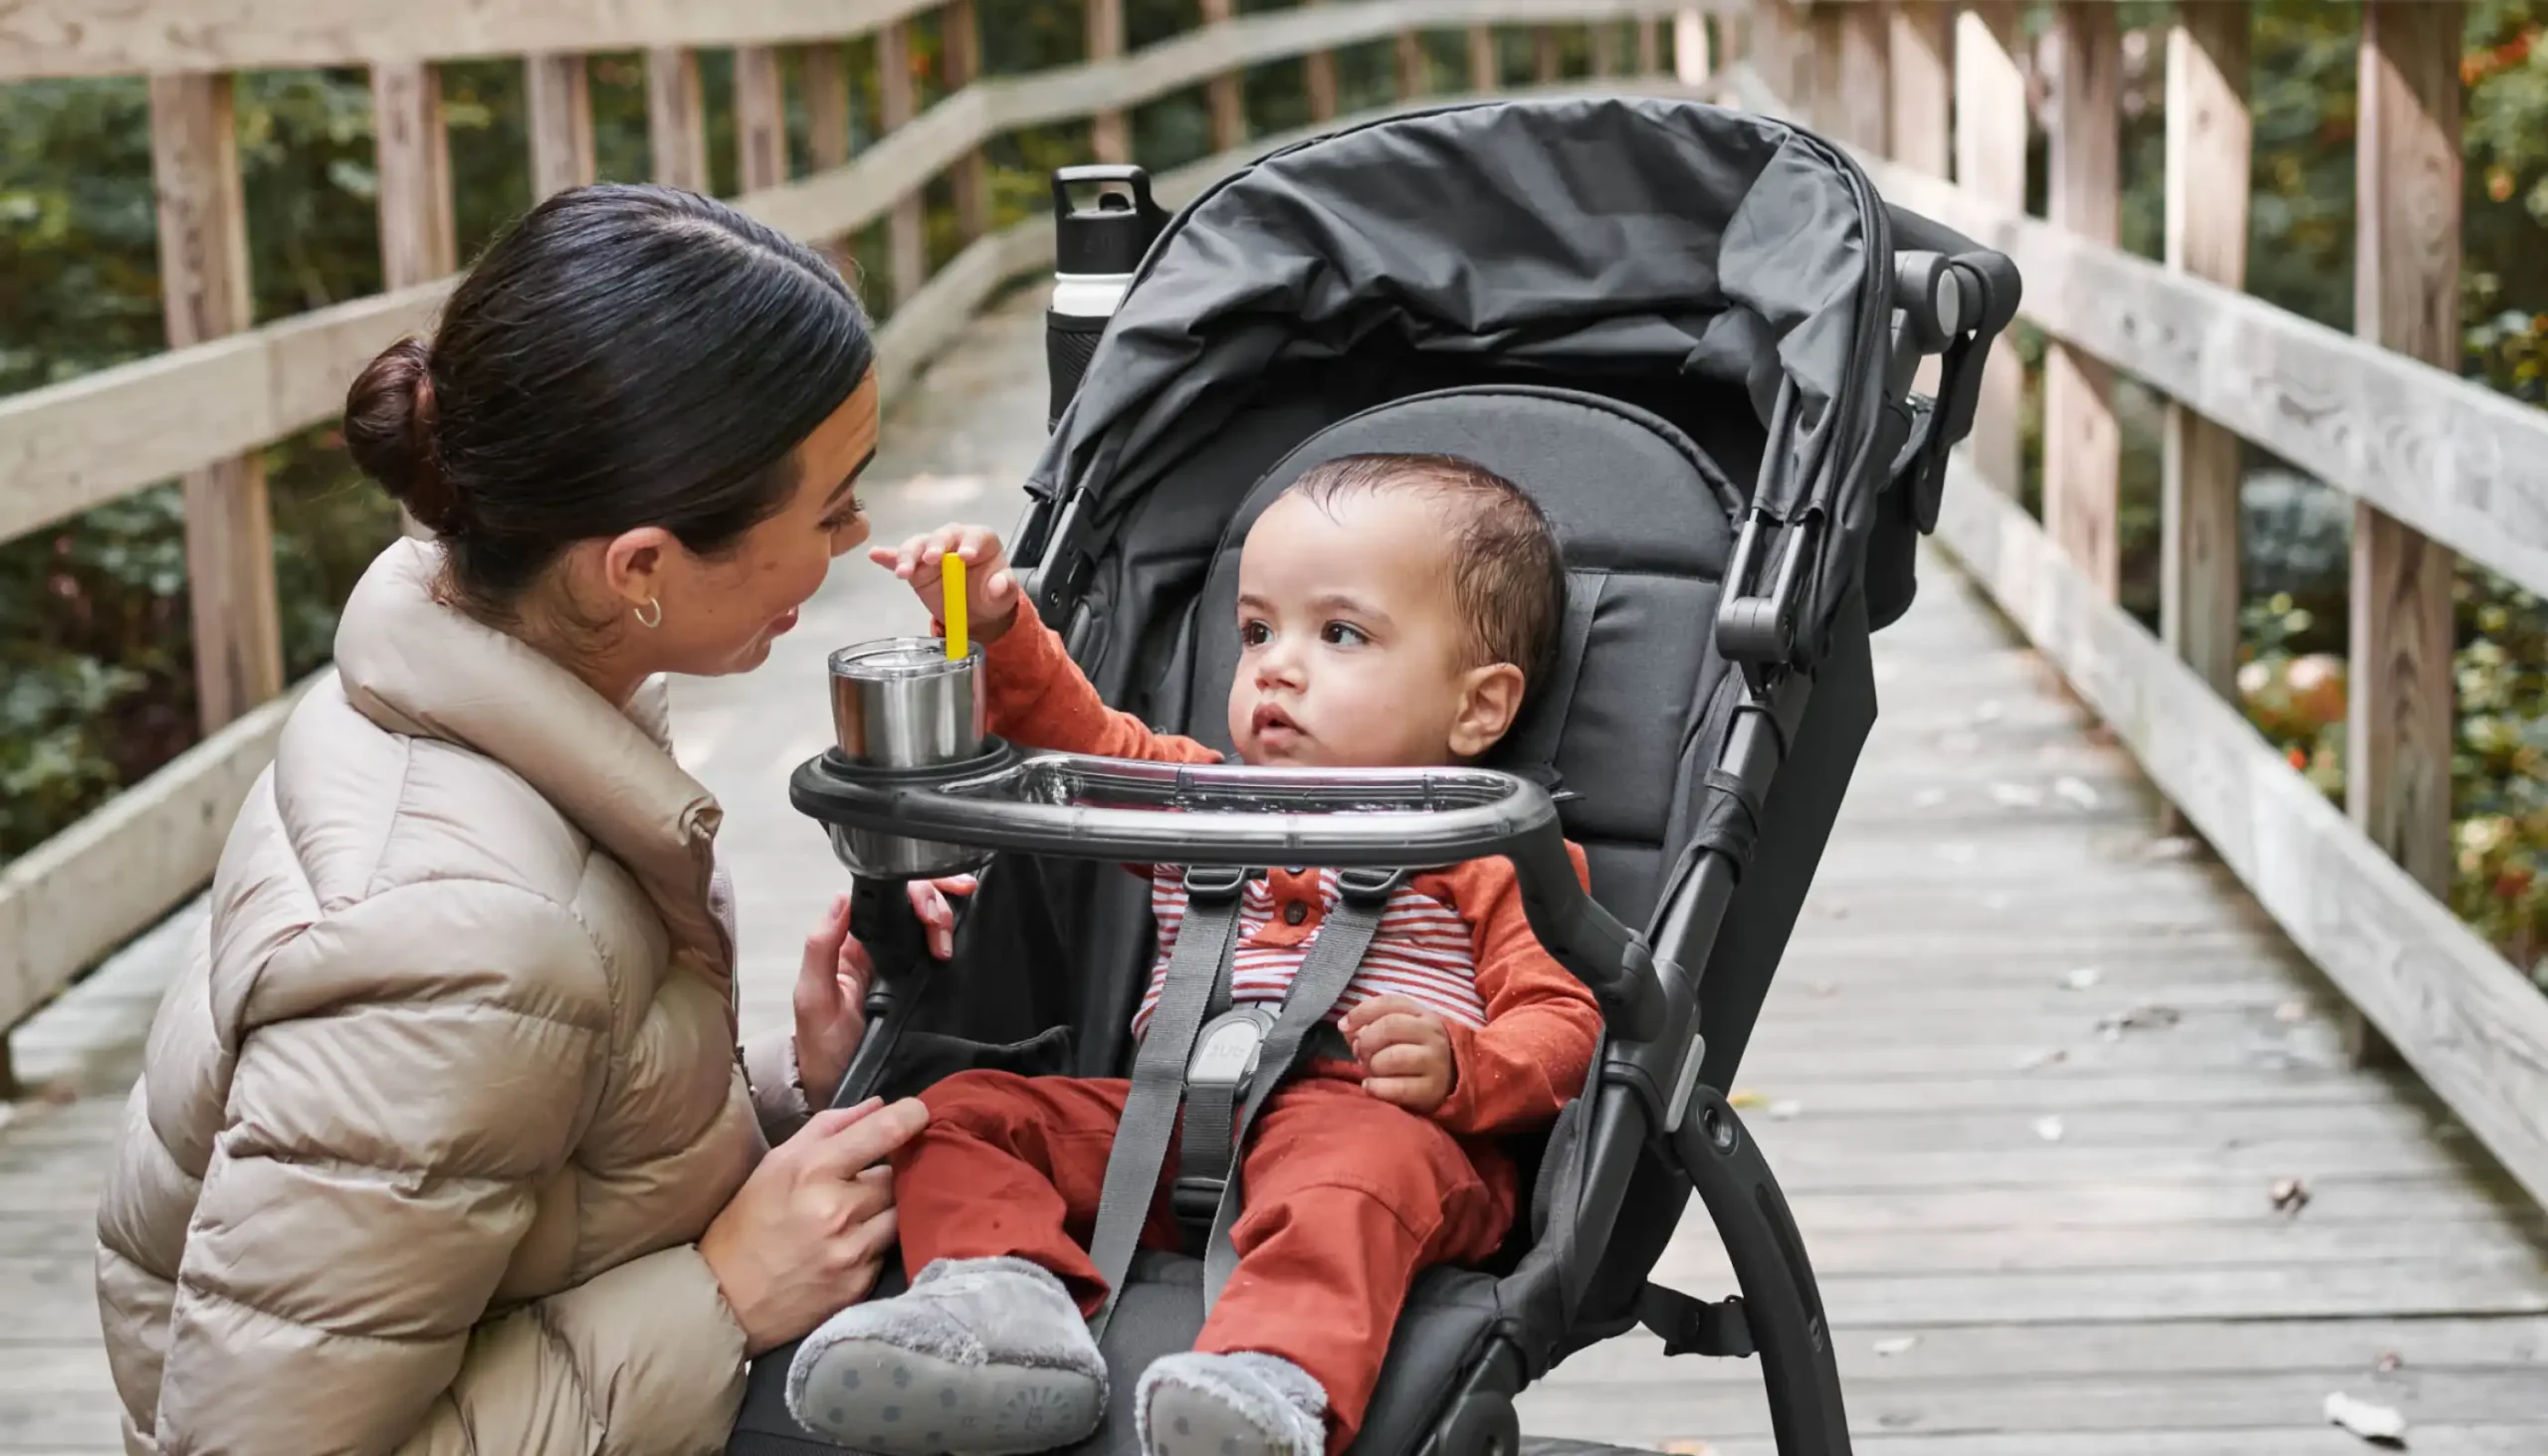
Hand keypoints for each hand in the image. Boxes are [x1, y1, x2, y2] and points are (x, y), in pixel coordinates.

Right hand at [700, 1097, 929, 1354]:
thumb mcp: (775, 1163)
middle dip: (885, 1175)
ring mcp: (852, 1251)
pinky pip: (888, 1250)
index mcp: (812, 1171)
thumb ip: (828, 1128)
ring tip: (854, 1216)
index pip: (884, 1132)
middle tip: (859, 1183)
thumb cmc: (748, 1223)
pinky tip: (847, 1247)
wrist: (725, 1300)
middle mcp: (838, 1210)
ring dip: (885, 1210)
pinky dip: (875, 1244)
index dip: (911, 1116)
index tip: (919, 1113)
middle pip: (897, 1176)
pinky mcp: (860, 1284)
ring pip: (900, 1213)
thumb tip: (878, 1105)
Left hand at [794, 876, 975, 1106]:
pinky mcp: (917, 978)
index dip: (907, 890)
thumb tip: (843, 899)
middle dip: (931, 903)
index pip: (881, 895)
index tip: (926, 908)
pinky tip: (962, 932)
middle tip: (941, 929)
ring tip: (946, 945)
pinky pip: (934, 943)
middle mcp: (873, 943)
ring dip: (944, 918)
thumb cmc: (822, 1045)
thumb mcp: (813, 997)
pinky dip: (952, 931)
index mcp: (847, 940)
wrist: (841, 1085)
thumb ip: (821, 947)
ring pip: (925, 917)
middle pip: (908, 900)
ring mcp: (896, 959)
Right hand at [869, 523, 1023, 643]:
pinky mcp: (915, 566)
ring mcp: (931, 551)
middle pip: (942, 536)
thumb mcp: (1003, 594)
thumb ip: (1004, 588)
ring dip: (909, 556)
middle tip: (932, 559)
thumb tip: (998, 585)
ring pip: (918, 545)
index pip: (975, 536)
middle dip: (935, 546)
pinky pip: (899, 559)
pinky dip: (888, 557)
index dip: (970, 543)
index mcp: (980, 540)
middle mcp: (953, 541)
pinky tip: (876, 555)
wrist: (976, 610)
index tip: (966, 556)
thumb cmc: (992, 594)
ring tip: (904, 572)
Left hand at [1341, 995, 1455, 1116]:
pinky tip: (1370, 1086)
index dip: (1361, 1012)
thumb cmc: (1414, 1052)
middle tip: (1360, 1054)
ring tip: (1371, 1071)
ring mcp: (1435, 1062)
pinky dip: (1376, 1087)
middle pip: (1389, 1027)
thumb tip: (1346, 1028)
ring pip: (1392, 1057)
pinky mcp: (1432, 1089)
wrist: (1450, 1082)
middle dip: (1366, 1041)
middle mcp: (1432, 1034)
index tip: (1343, 1026)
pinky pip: (1397, 1088)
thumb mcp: (1400, 1032)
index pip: (1389, 1003)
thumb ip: (1372, 1025)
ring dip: (1372, 1065)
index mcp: (1423, 1014)